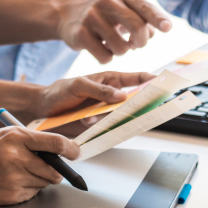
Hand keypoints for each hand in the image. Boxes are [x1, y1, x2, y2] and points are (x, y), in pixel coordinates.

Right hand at [0, 127, 79, 205]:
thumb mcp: (2, 137)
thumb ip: (28, 141)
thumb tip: (60, 150)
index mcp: (15, 137)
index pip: (55, 143)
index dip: (71, 149)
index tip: (76, 153)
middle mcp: (16, 156)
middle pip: (54, 169)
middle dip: (54, 171)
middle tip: (44, 168)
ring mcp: (14, 177)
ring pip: (45, 182)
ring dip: (38, 180)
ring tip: (17, 174)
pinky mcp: (12, 194)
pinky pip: (33, 194)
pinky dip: (27, 190)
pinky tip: (9, 184)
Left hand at [33, 71, 155, 118]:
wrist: (43, 109)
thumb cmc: (60, 91)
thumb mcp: (78, 85)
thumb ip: (100, 90)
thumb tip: (122, 96)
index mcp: (110, 80)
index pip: (137, 78)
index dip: (152, 80)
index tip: (164, 83)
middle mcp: (111, 96)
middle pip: (134, 101)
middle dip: (141, 104)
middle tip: (147, 107)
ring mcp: (105, 112)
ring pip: (121, 117)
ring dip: (113, 118)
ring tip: (94, 115)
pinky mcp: (98, 126)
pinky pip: (108, 128)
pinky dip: (101, 127)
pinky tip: (86, 121)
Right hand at [55, 0, 172, 63]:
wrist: (68, 13)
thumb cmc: (106, 13)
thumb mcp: (124, 6)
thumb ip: (143, 17)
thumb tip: (155, 31)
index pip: (145, 7)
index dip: (158, 18)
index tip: (168, 28)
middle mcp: (106, 0)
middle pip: (137, 27)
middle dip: (142, 42)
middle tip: (137, 44)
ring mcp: (91, 16)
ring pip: (122, 47)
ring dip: (123, 51)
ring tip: (115, 44)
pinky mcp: (80, 34)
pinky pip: (105, 57)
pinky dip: (107, 57)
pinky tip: (101, 48)